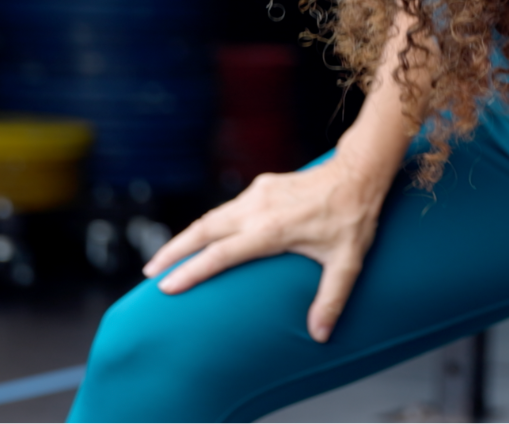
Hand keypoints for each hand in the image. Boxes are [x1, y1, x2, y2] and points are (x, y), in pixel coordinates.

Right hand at [141, 158, 390, 341]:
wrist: (359, 173)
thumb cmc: (353, 218)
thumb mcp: (347, 262)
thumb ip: (331, 299)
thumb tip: (319, 334)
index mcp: (271, 230)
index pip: (220, 254)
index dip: (191, 271)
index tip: (166, 286)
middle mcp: (257, 209)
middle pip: (203, 230)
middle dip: (173, 251)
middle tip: (149, 274)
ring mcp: (258, 194)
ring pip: (211, 216)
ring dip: (186, 237)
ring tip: (165, 258)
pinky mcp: (262, 186)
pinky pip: (227, 209)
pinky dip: (208, 225)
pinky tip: (203, 238)